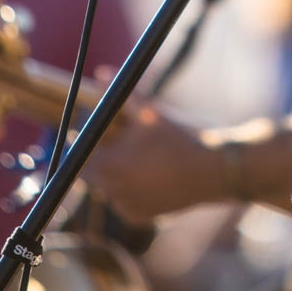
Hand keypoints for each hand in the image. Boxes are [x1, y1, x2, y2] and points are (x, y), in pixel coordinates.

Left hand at [80, 97, 221, 223]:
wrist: (214, 170)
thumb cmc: (179, 137)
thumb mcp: (148, 112)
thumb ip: (120, 94)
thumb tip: (101, 73)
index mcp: (108, 165)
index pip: (77, 154)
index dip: (82, 140)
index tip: (91, 129)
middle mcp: (111, 191)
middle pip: (91, 174)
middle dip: (98, 157)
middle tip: (114, 141)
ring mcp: (125, 207)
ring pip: (107, 188)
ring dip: (114, 174)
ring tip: (135, 157)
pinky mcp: (140, 217)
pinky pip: (123, 201)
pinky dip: (129, 190)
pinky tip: (147, 175)